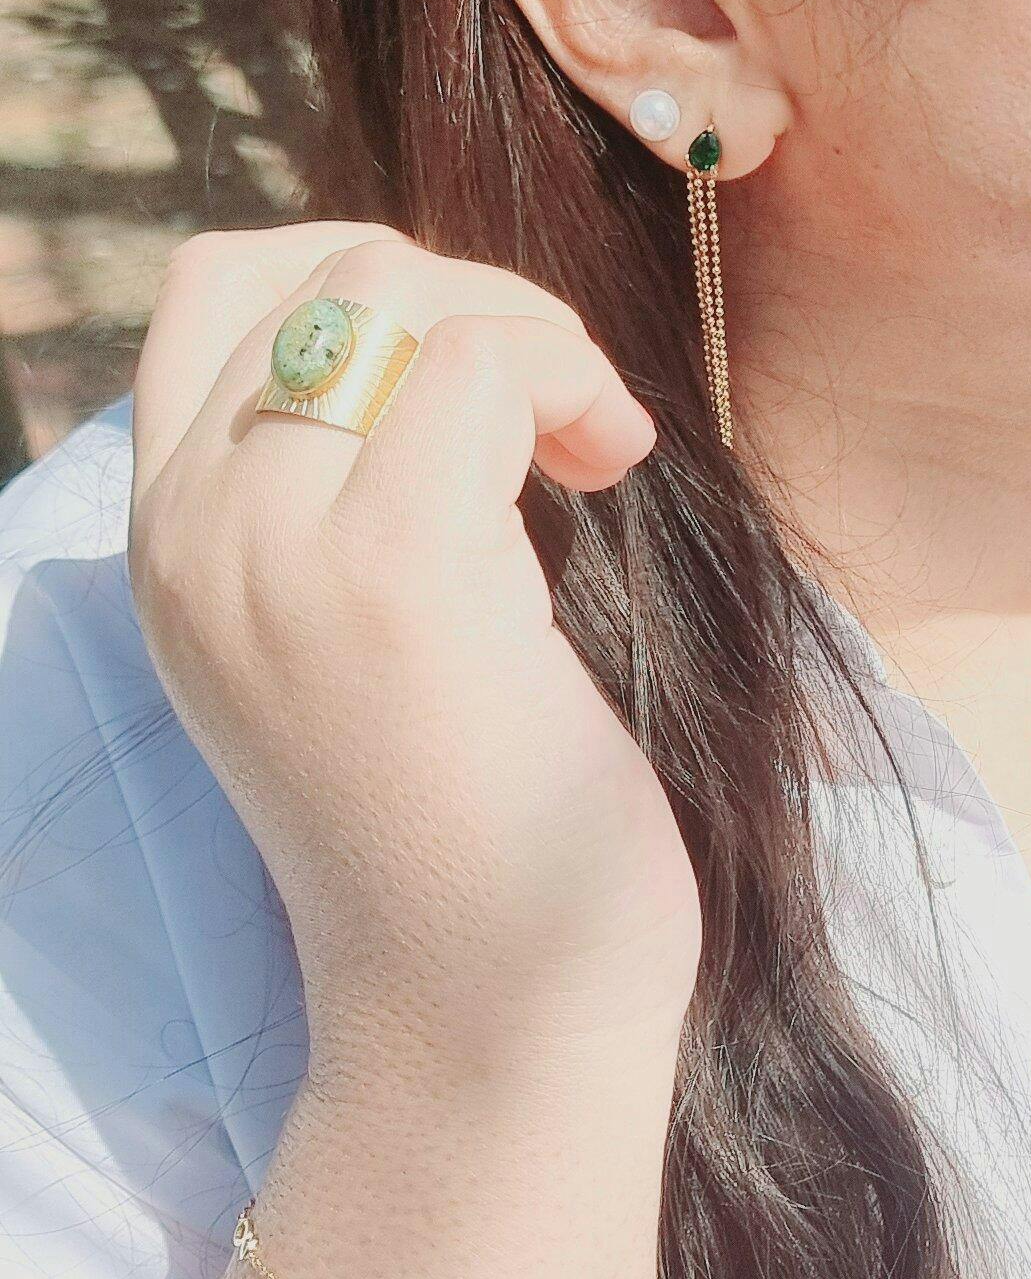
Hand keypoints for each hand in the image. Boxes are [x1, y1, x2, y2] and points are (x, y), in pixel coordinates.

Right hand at [129, 223, 703, 1059]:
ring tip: (592, 443)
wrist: (477, 1013)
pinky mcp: (392, 570)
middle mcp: (193, 535)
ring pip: (389, 286)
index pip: (213, 294)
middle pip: (308, 265)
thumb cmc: (465, 837)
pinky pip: (478, 355)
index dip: (373, 290)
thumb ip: (342, 498)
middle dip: (468, 295)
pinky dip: (569, 371)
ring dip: (530, 329)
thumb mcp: (355, 635)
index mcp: (169, 548)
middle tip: (560, 417)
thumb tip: (442, 340)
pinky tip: (613, 463)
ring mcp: (274, 547)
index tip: (484, 395)